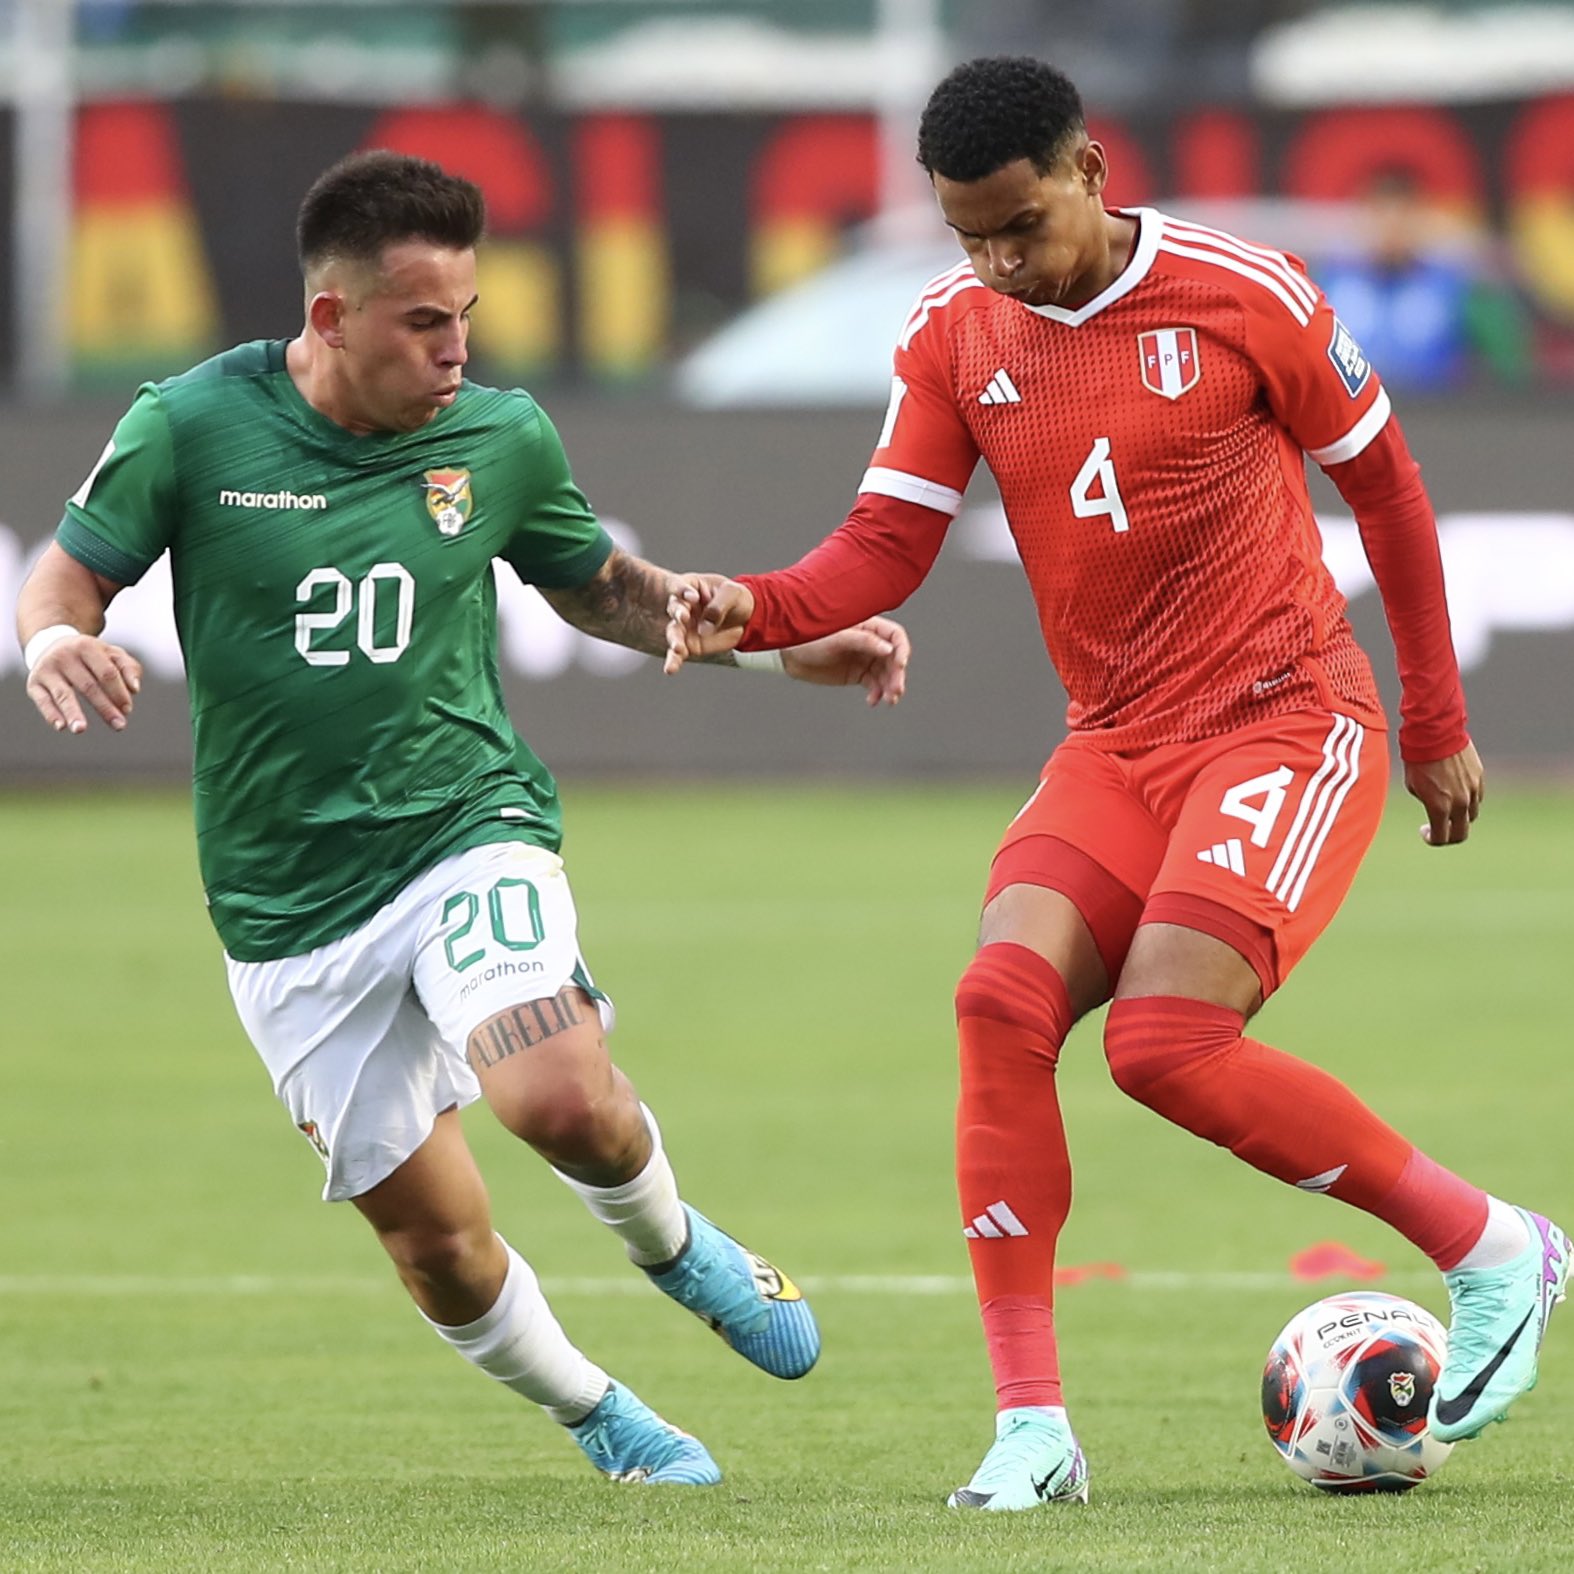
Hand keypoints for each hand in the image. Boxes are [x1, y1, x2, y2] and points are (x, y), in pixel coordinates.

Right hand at [25, 633, 141, 734]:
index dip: (119, 692)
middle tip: (119, 725)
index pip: (107, 673)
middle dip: (105, 707)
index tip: (128, 709)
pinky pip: (42, 700)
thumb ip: (128, 668)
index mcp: (86, 646)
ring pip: (63, 694)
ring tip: (80, 730)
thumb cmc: (91, 656)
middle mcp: (64, 656)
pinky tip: (61, 727)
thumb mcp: (111, 654)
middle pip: (88, 686)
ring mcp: (47, 670)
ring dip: (73, 713)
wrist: (52, 645)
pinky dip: (50, 714)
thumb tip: (135, 689)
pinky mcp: (33, 683)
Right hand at [663, 574, 755, 673]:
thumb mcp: (732, 594)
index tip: (692, 597)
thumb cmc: (735, 598)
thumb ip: (718, 606)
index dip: (684, 591)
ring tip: (677, 648)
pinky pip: (678, 654)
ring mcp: (684, 626)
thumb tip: (705, 627)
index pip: (681, 587)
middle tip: (682, 618)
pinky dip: (674, 661)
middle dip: (678, 614)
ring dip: (674, 640)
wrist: (745, 615)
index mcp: (690, 587)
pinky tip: (670, 669)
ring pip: (674, 633)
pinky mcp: (689, 644)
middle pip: (674, 610)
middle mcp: (682, 606)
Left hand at [782, 617, 909, 705]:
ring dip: (890, 687)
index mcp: (868, 626)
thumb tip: (889, 649)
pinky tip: (873, 701)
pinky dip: (877, 693)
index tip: (900, 665)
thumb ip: (863, 641)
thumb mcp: (836, 637)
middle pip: (893, 658)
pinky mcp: (857, 674)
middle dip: (897, 674)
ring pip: (886, 674)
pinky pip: (874, 685)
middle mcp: (870, 642)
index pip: (895, 636)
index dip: (901, 649)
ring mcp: (864, 658)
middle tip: (896, 690)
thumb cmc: (809, 637)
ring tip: (888, 700)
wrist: (789, 654)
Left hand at [1404, 741, 1483, 845]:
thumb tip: (1436, 810)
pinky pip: (1477, 797)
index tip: (1425, 832)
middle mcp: (1460, 802)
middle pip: (1462, 833)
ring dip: (1460, 817)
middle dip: (1450, 836)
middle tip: (1439, 830)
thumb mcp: (1414, 786)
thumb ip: (1428, 803)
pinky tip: (1455, 791)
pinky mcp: (1480, 777)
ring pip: (1471, 815)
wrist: (1435, 733)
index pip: (1442, 837)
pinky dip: (1468, 800)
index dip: (1432, 839)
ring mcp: (1473, 790)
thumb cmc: (1417, 760)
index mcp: (1440, 807)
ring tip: (1447, 808)